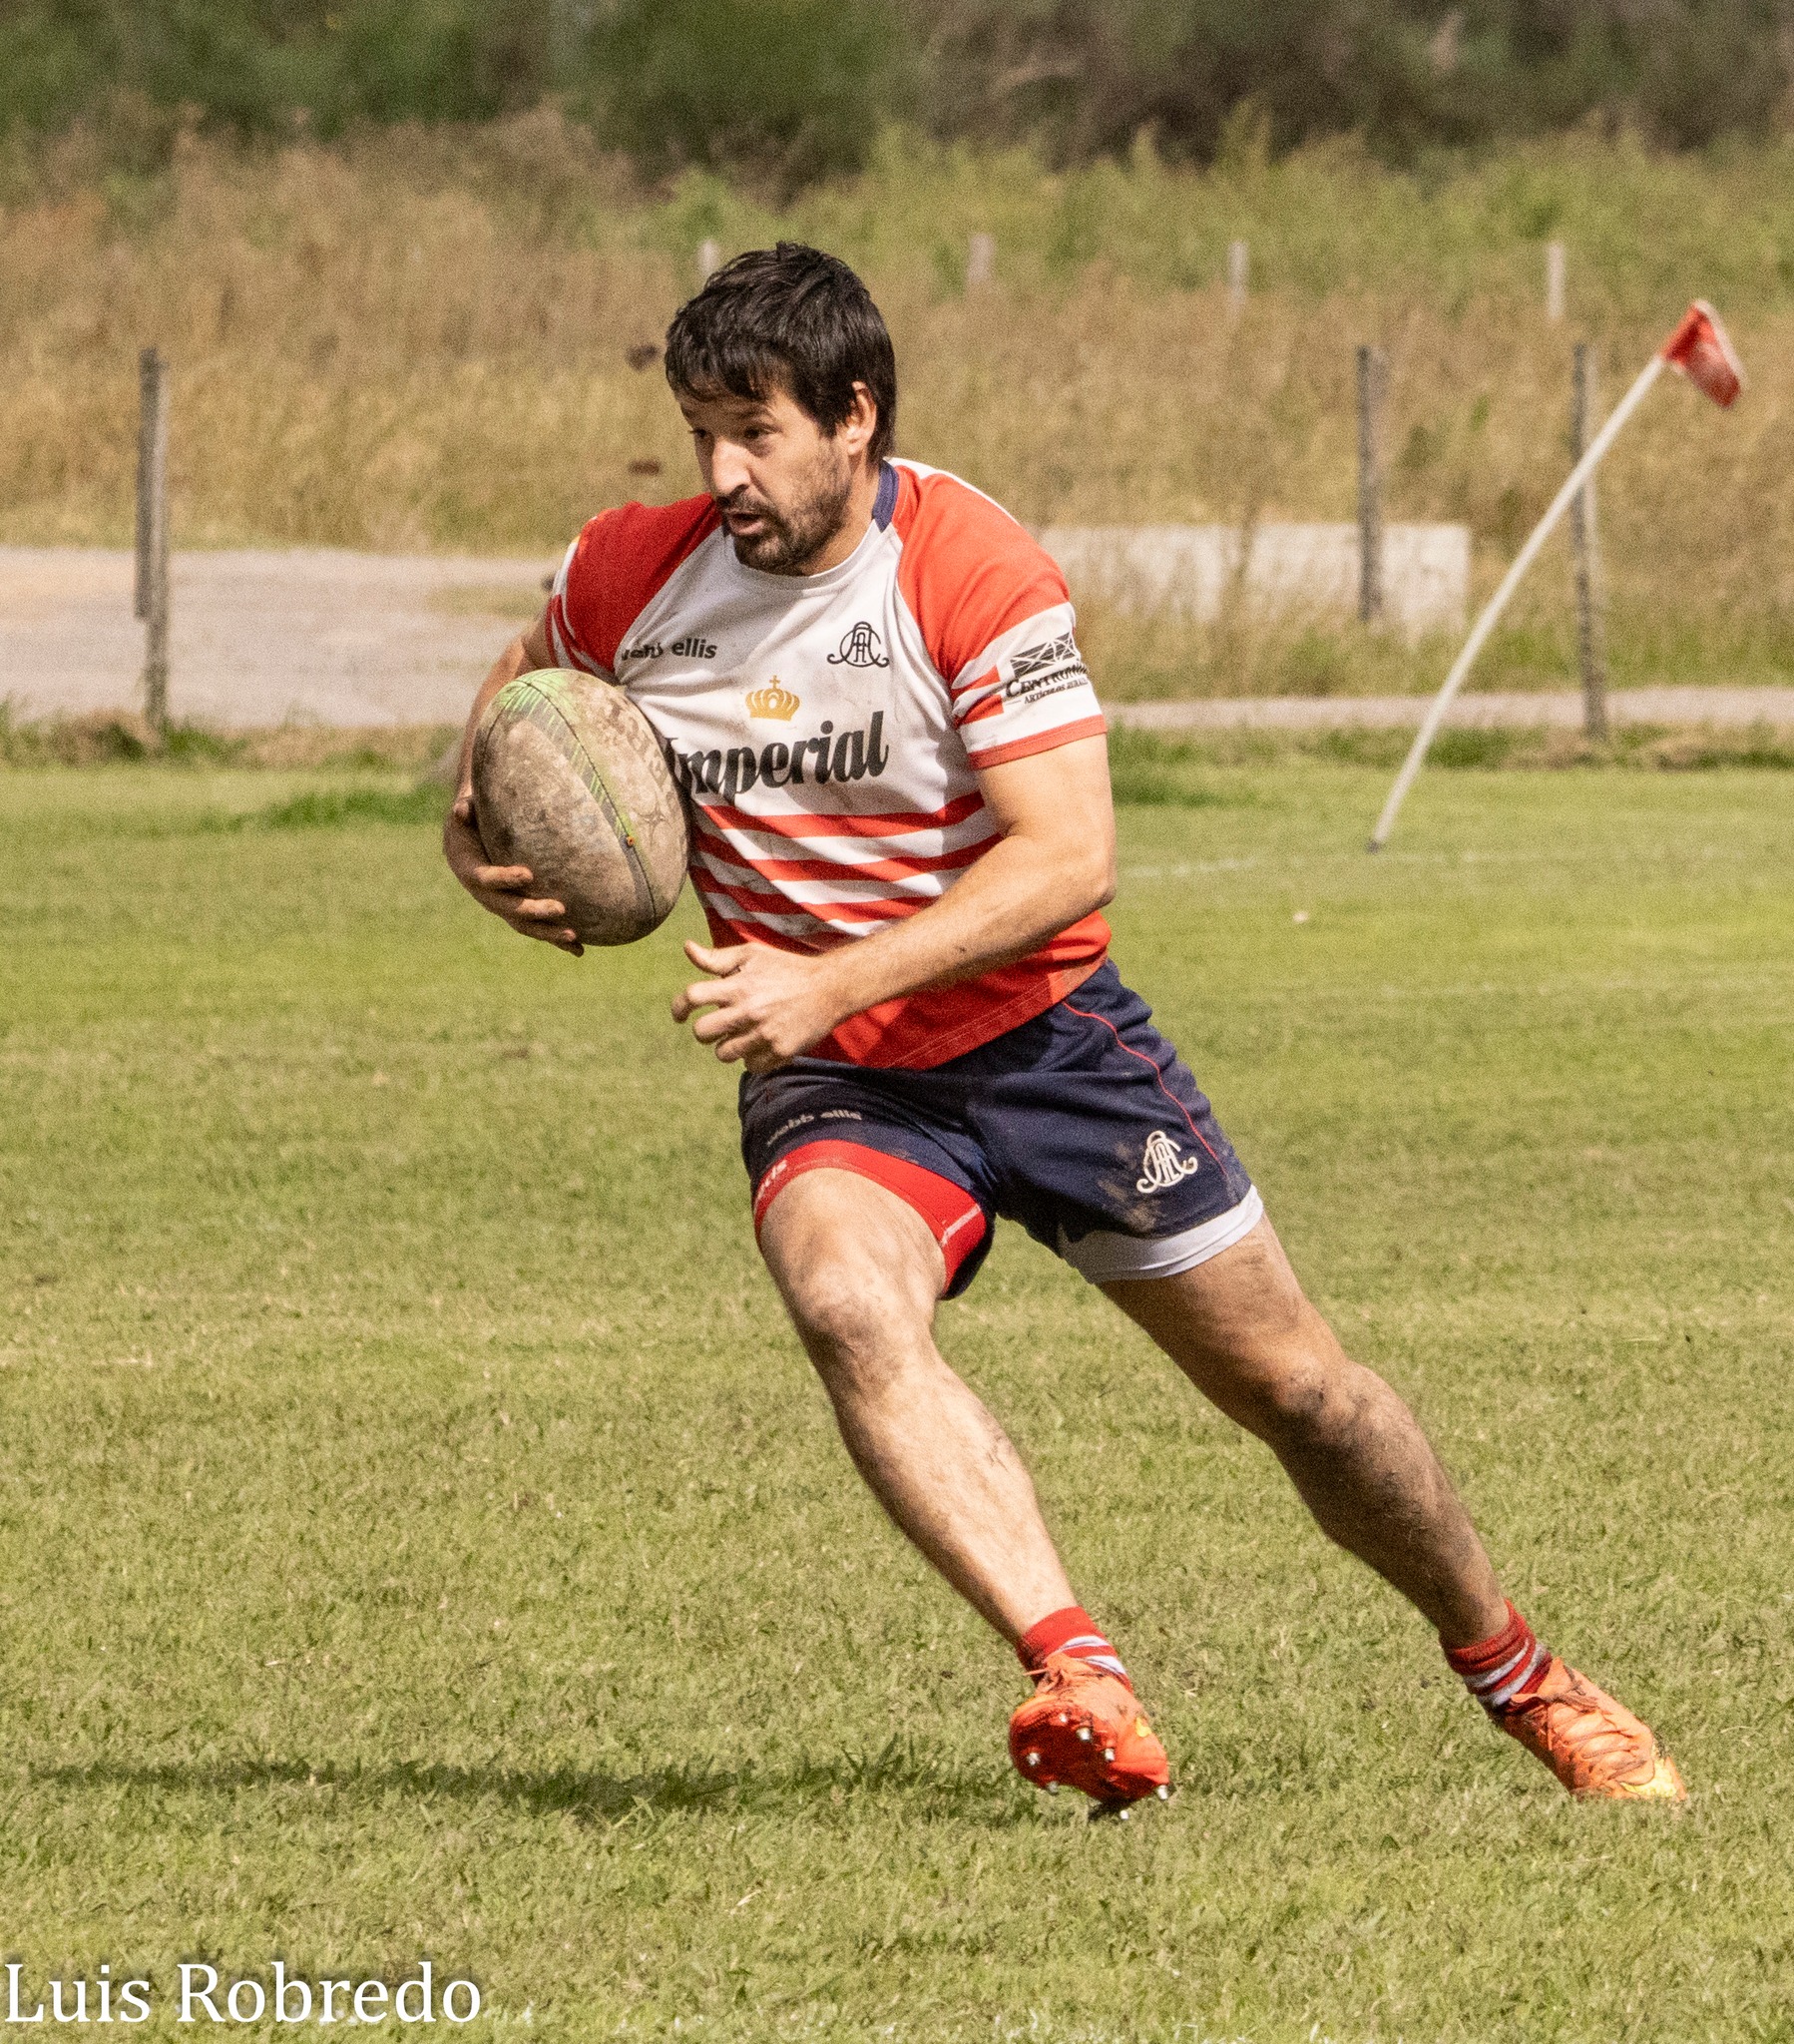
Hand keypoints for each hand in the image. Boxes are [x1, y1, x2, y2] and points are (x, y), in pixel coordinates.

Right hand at [443, 793, 583, 954]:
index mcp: (468, 869)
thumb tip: (463, 809)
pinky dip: (556, 941)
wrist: (472, 835)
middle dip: (533, 911)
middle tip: (560, 908)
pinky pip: (537, 928)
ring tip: (574, 936)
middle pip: (507, 908)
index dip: (504, 878)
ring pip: (524, 925)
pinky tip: (579, 950)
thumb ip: (466, 808)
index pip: (484, 878)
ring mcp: (501, 906)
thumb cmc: (473, 816)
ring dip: (548, 933)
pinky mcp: (517, 911)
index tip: (528, 874)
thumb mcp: (466, 809)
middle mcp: (484, 894)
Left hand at [671, 940, 845, 1072]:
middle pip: (702, 1032)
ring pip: (724, 1053)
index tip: (679, 1015)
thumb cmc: (787, 969)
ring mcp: (764, 1033)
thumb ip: (718, 957)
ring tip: (741, 1036)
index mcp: (738, 985)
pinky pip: (751, 1065)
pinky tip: (761, 1044)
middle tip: (715, 1028)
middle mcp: (749, 1010)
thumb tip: (687, 948)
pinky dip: (752, 1058)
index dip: (679, 1007)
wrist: (830, 988)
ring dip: (727, 1046)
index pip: (693, 997)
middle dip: (703, 1032)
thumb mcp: (753, 955)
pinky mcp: (780, 1051)